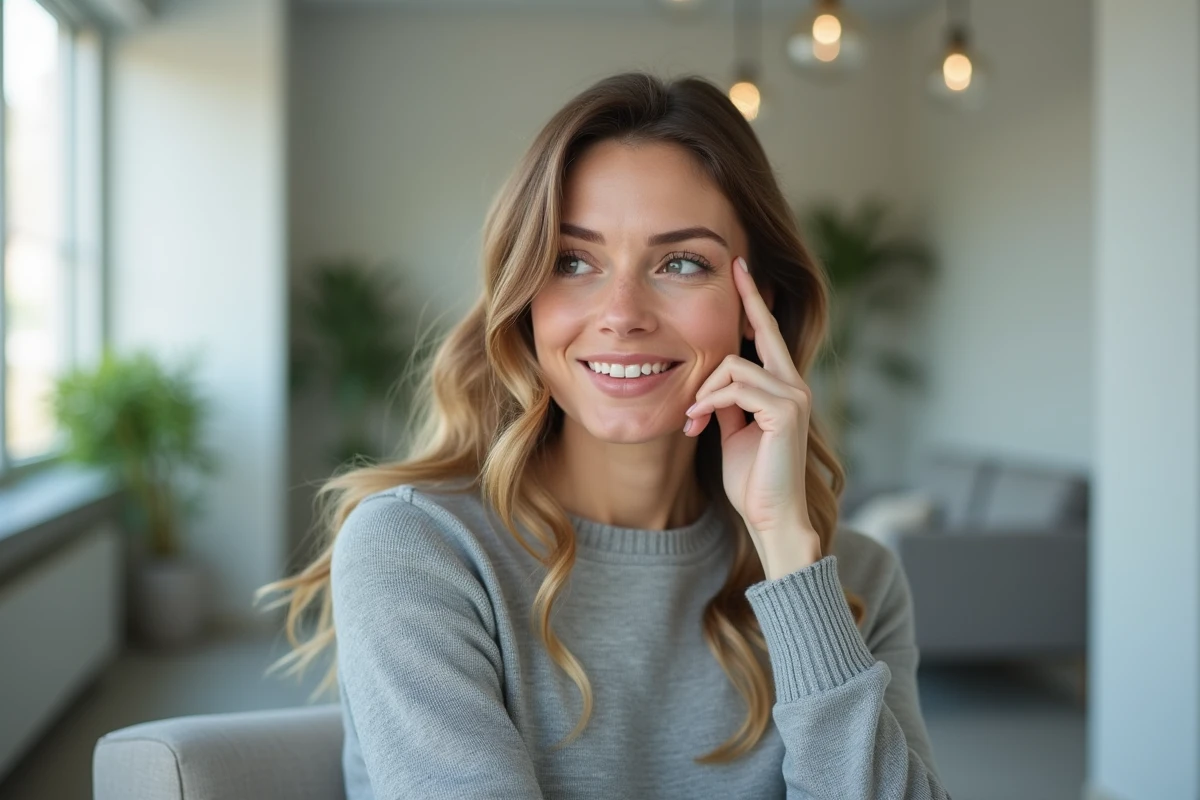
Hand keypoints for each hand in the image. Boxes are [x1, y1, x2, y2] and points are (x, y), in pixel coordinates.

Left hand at [683, 256, 821, 578]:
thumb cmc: (751, 479)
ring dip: (704, 391)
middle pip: (762, 332)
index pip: (768, 335)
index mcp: (783, 387)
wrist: (769, 516)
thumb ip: (727, 401)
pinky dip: (709, 402)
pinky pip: (736, 387)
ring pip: (734, 365)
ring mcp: (794, 395)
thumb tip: (712, 380)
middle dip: (748, 298)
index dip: (755, 301)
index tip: (743, 268)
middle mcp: (794, 385)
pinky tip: (697, 422)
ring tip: (692, 419)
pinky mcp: (786, 410)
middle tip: (735, 265)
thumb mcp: (732, 431)